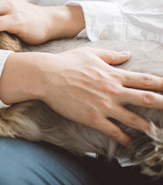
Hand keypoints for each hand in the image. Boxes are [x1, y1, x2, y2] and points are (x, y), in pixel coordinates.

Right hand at [0, 48, 162, 145]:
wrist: (46, 76)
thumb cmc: (66, 62)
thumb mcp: (90, 53)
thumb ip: (111, 56)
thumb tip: (127, 54)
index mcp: (114, 74)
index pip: (145, 80)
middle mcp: (113, 91)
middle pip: (147, 99)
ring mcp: (104, 106)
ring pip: (135, 119)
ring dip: (150, 128)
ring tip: (159, 133)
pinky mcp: (93, 118)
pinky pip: (114, 131)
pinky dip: (124, 139)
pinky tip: (131, 143)